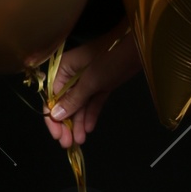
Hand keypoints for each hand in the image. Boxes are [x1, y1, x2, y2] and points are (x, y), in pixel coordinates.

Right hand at [37, 20, 141, 148]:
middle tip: (68, 143)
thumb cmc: (111, 59)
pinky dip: (91, 114)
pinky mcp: (102, 85)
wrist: (138, 48)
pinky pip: (92, 102)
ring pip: (79, 105)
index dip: (53, 117)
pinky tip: (89, 128)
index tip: (57, 135)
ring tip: (80, 141)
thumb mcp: (90, 81)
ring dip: (78, 123)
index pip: (52, 96)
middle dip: (66, 124)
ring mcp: (88, 81)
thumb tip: (55, 115)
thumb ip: (73, 99)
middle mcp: (72, 75)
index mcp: (63, 68)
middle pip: (65, 103)